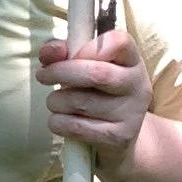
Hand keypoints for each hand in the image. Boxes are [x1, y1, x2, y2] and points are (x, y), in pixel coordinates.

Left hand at [36, 25, 150, 174]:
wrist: (118, 140)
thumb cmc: (96, 95)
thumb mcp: (85, 68)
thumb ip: (64, 53)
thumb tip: (48, 52)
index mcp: (132, 61)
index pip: (118, 42)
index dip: (87, 46)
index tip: (68, 55)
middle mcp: (138, 86)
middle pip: (95, 73)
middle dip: (60, 73)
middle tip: (43, 76)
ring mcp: (131, 114)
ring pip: (80, 102)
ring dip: (55, 101)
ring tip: (55, 102)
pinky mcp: (119, 138)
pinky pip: (77, 127)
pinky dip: (58, 122)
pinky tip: (58, 121)